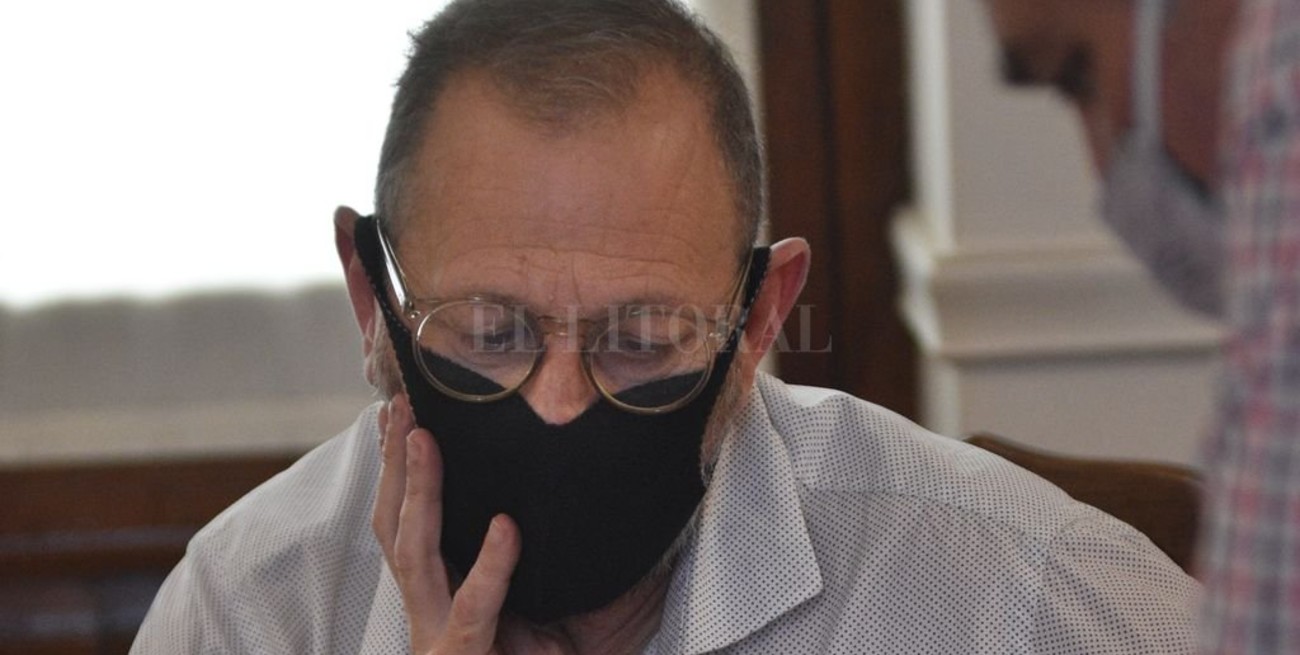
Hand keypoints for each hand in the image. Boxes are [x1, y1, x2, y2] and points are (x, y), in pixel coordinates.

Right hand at [373, 395, 573, 653]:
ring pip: (413, 557)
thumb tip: (567, 501)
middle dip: (393, 465)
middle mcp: (427, 613)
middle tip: (401, 407)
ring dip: (418, 495)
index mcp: (438, 595)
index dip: (396, 470)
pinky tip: (505, 529)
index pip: (403, 522)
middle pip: (393, 527)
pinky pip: (472, 613)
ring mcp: (438, 639)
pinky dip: (488, 569)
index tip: (399, 413)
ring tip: (427, 440)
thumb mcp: (541, 607)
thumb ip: (542, 563)